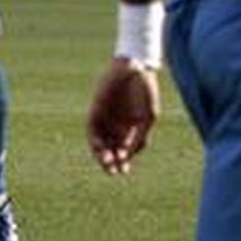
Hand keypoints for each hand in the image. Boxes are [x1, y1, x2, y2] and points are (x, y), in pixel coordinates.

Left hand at [87, 58, 159, 174]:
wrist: (135, 69)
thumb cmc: (145, 91)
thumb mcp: (148, 117)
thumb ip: (139, 137)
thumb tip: (128, 155)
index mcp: (131, 127)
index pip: (124, 150)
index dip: (123, 162)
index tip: (124, 171)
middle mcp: (116, 125)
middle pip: (111, 149)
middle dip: (112, 162)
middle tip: (114, 171)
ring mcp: (105, 119)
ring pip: (100, 143)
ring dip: (101, 155)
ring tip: (107, 163)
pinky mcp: (95, 112)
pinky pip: (92, 131)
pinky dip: (95, 142)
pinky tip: (100, 149)